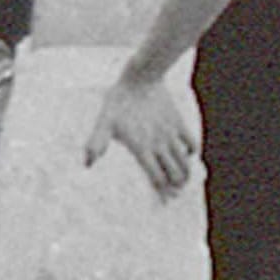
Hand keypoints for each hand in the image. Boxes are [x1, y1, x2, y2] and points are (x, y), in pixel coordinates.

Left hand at [86, 74, 196, 197]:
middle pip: (174, 173)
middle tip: (175, 194)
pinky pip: (191, 142)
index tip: (164, 201)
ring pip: (184, 161)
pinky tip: (188, 155)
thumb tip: (87, 164)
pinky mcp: (178, 122)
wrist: (141, 79)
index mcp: (141, 148)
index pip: (155, 177)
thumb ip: (96, 143)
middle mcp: (159, 144)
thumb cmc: (118, 101)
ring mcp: (171, 134)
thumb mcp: (103, 122)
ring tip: (184, 182)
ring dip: (185, 173)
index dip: (161, 191)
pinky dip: (191, 152)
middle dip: (176, 186)